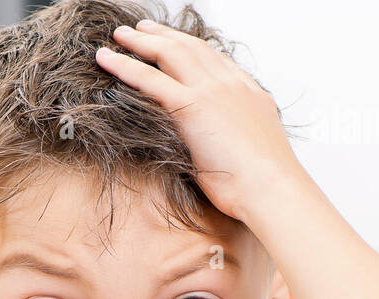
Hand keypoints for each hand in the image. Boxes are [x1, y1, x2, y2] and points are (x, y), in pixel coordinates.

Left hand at [95, 19, 300, 225]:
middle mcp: (229, 83)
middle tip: (142, 29)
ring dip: (140, 42)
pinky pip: (150, 80)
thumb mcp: (254, 151)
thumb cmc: (264, 185)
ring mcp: (210, 91)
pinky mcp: (191, 107)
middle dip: (163, 35)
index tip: (175, 44)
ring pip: (168, 55)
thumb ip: (236, 137)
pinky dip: (125, 66)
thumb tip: (223, 147)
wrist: (271, 188)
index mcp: (247, 92)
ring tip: (119, 36)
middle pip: (190, 48)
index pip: (214, 60)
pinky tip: (107, 59)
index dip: (191, 50)